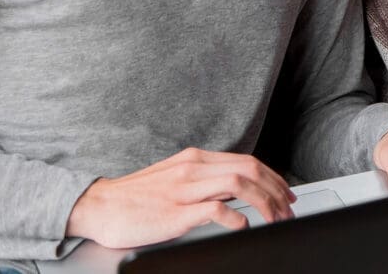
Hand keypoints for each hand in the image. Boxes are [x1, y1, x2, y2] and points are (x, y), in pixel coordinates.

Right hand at [66, 147, 295, 247]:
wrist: (99, 205)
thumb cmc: (135, 198)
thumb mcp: (173, 179)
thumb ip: (202, 181)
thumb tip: (232, 192)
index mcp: (195, 159)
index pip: (246, 161)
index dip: (272, 177)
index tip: (285, 194)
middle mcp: (193, 168)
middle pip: (250, 169)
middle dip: (276, 190)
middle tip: (288, 209)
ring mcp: (185, 188)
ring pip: (240, 185)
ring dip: (265, 203)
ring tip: (276, 219)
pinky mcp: (176, 211)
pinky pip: (216, 209)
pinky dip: (237, 218)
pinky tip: (245, 227)